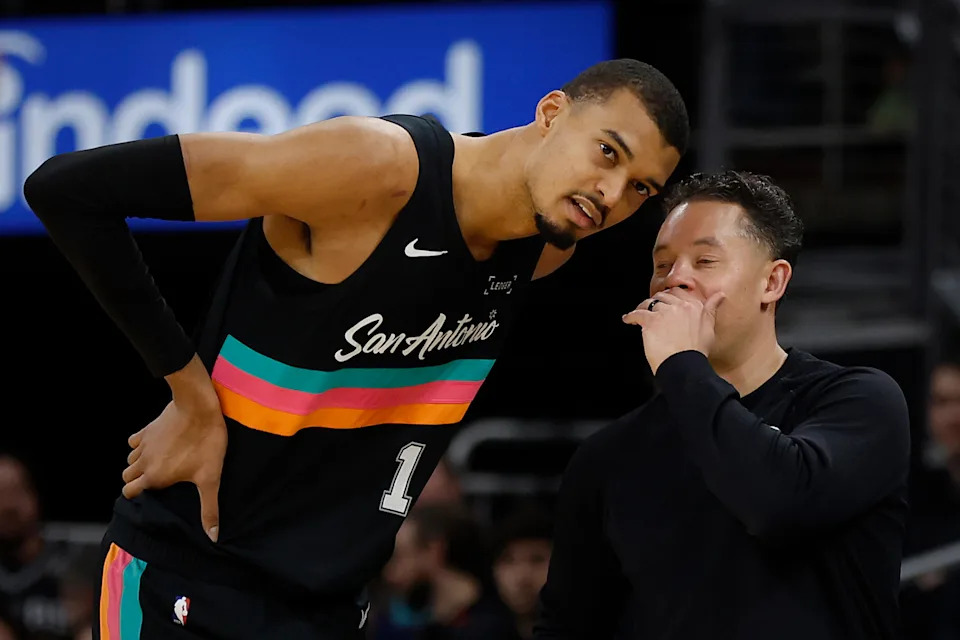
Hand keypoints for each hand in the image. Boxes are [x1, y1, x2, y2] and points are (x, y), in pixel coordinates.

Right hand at [123, 359, 225, 541]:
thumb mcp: (210, 478)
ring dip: (140, 464)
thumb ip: (209, 508)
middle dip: (137, 481)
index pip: (130, 493)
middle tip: (157, 481)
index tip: (153, 495)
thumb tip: (213, 536)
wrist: (198, 407)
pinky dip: (141, 445)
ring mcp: (144, 444)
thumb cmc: (206, 442)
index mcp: (154, 477)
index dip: (138, 496)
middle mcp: (143, 462)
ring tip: (159, 465)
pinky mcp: (148, 429)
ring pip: (130, 460)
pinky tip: (157, 445)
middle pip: (127, 477)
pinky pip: (135, 441)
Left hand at [622, 288, 724, 373]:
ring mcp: (664, 313)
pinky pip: (637, 314)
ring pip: (649, 303)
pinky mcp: (651, 321)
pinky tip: (627, 319)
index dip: (670, 296)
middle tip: (652, 309)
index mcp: (694, 306)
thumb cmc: (697, 350)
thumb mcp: (709, 327)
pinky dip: (630, 316)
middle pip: (663, 297)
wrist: (685, 365)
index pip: (679, 293)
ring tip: (639, 314)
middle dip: (656, 301)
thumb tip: (720, 294)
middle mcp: (679, 306)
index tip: (666, 301)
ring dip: (643, 307)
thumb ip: (711, 309)